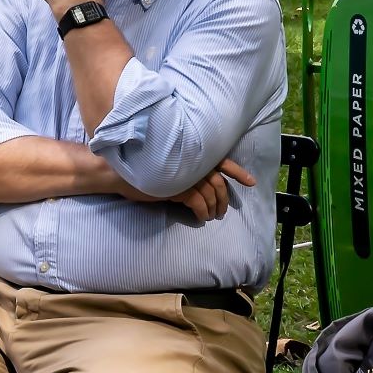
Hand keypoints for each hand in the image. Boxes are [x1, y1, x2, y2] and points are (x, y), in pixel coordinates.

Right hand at [115, 158, 255, 222]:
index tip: (251, 182)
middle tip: (223, 211)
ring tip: (213, 216)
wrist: (121, 173)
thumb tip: (200, 185)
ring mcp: (186, 174)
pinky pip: (199, 204)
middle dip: (225, 198)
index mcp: (191, 153)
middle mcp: (191, 161)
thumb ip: (185, 169)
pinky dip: (203, 213)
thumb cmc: (142, 168)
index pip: (221, 161)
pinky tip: (201, 218)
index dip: (237, 171)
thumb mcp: (168, 166)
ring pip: (211, 194)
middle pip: (219, 182)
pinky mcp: (179, 188)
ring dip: (215, 208)